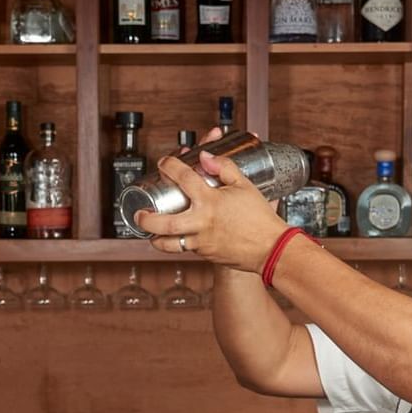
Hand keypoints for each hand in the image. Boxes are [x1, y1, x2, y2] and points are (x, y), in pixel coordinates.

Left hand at [133, 142, 288, 272]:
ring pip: (169, 244)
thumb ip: (224, 168)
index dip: (170, 166)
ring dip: (156, 239)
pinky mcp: (206, 255)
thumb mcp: (245, 185)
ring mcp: (202, 242)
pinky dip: (177, 243)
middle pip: (164, 223)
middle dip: (146, 219)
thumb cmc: (261, 219)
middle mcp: (202, 223)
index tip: (164, 163)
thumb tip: (206, 157)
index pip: (183, 178)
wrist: (272, 248)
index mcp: (211, 202)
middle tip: (139, 213)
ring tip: (151, 233)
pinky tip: (175, 237)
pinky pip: (185, 249)